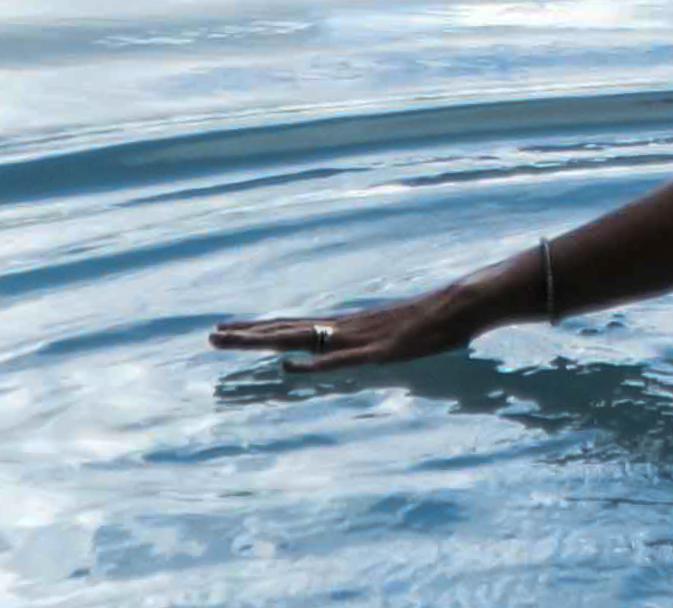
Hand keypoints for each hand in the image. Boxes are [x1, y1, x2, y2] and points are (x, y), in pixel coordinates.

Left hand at [209, 292, 472, 371]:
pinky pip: (341, 361)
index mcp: (345, 325)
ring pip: (302, 340)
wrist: (462, 304)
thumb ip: (369, 341)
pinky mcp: (379, 353)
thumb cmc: (432, 321)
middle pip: (287, 330)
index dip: (258, 328)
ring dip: (264, 341)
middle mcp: (344, 328)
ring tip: (232, 342)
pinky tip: (289, 369)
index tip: (226, 329)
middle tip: (210, 337)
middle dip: (248, 335)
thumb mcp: (390, 334)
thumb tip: (349, 349)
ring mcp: (359, 339)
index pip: (292, 326)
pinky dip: (313, 365)